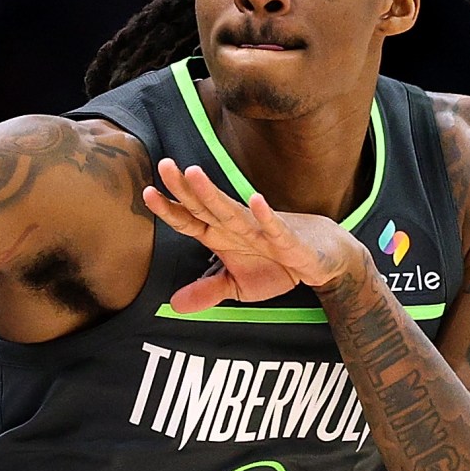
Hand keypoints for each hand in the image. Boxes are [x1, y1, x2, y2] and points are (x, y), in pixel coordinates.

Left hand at [141, 160, 360, 312]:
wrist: (322, 259)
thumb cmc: (277, 264)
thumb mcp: (239, 286)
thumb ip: (208, 291)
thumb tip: (173, 305)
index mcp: (222, 236)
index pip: (190, 221)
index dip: (169, 209)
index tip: (146, 193)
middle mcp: (237, 227)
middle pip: (206, 207)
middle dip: (185, 188)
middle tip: (164, 165)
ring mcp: (262, 230)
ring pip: (233, 210)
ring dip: (213, 194)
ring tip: (194, 175)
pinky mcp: (288, 239)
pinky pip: (276, 227)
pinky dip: (266, 215)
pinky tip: (256, 200)